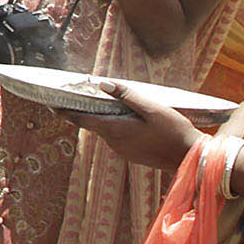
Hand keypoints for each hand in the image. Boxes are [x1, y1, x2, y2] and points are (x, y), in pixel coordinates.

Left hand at [64, 79, 203, 169]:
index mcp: (116, 131)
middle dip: (86, 110)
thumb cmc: (174, 131)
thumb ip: (127, 96)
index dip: (65, 111)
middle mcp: (115, 143)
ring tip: (104, 100)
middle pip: (94, 124)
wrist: (192, 159)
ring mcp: (123, 151)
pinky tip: (125, 116)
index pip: (82, 120)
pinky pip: (117, 136)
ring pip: (106, 129)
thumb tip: (103, 84)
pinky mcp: (131, 154)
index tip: (51, 103)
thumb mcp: (152, 108)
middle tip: (78, 93)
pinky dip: (115, 125)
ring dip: (104, 117)